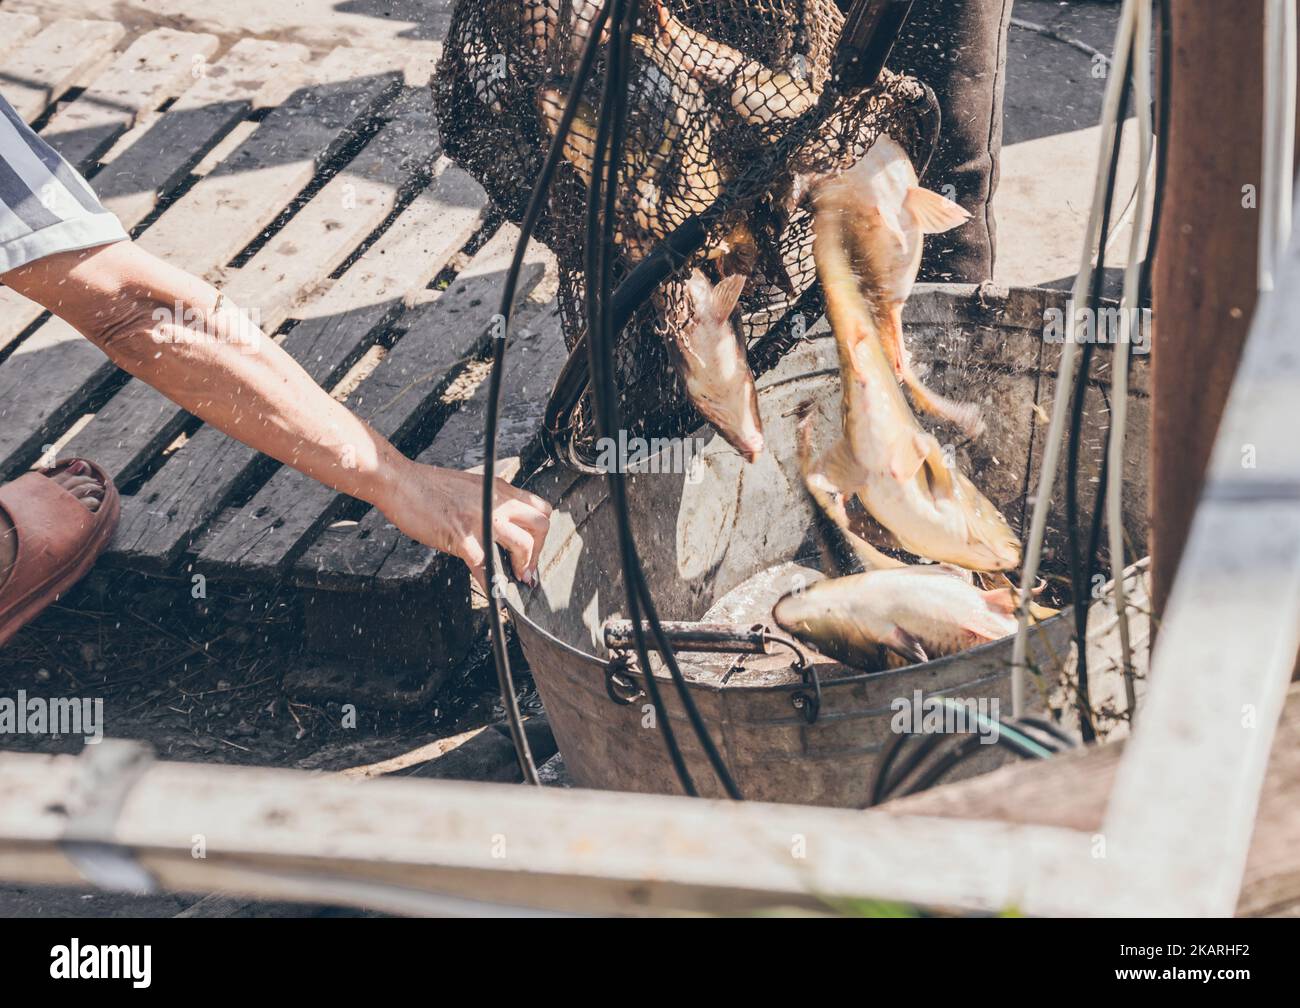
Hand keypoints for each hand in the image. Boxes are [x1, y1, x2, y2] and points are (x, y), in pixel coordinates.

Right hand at [381, 463, 551, 591]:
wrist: (401, 483)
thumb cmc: (429, 487)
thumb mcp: (471, 487)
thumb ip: (489, 502)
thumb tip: (500, 525)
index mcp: (499, 489)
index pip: (540, 507)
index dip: (541, 531)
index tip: (534, 547)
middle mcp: (496, 502)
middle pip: (541, 526)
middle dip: (538, 552)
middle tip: (527, 568)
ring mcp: (482, 520)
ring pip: (523, 545)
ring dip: (524, 567)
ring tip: (517, 580)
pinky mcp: (464, 538)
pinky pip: (487, 567)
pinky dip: (493, 586)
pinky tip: (495, 595)